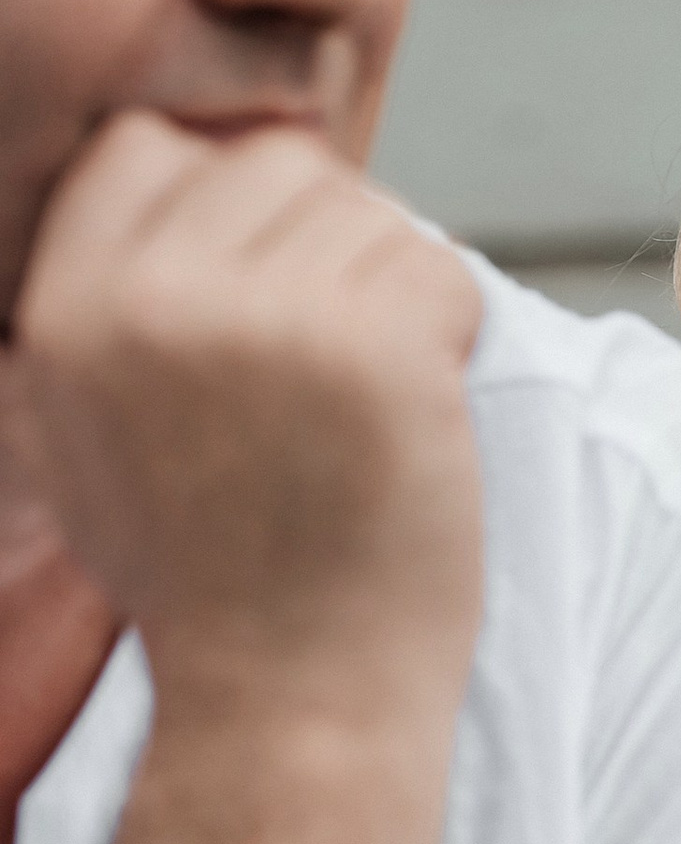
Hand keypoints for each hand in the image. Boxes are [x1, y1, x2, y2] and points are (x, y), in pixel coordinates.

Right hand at [0, 113, 483, 722]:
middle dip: (321, 244)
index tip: (258, 293)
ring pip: (367, 211)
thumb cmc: (209, 573)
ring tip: (359, 408)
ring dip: (390, 291)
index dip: (223, 203)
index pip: (150, 145)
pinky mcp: (373, 349)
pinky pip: (439, 271)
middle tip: (327, 369)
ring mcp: (266, 318)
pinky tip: (413, 419)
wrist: (289, 698)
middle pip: (275, 164)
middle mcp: (152, 298)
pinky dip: (449, 333)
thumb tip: (175, 165)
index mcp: (67, 307)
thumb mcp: (93, 426)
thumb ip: (116, 299)